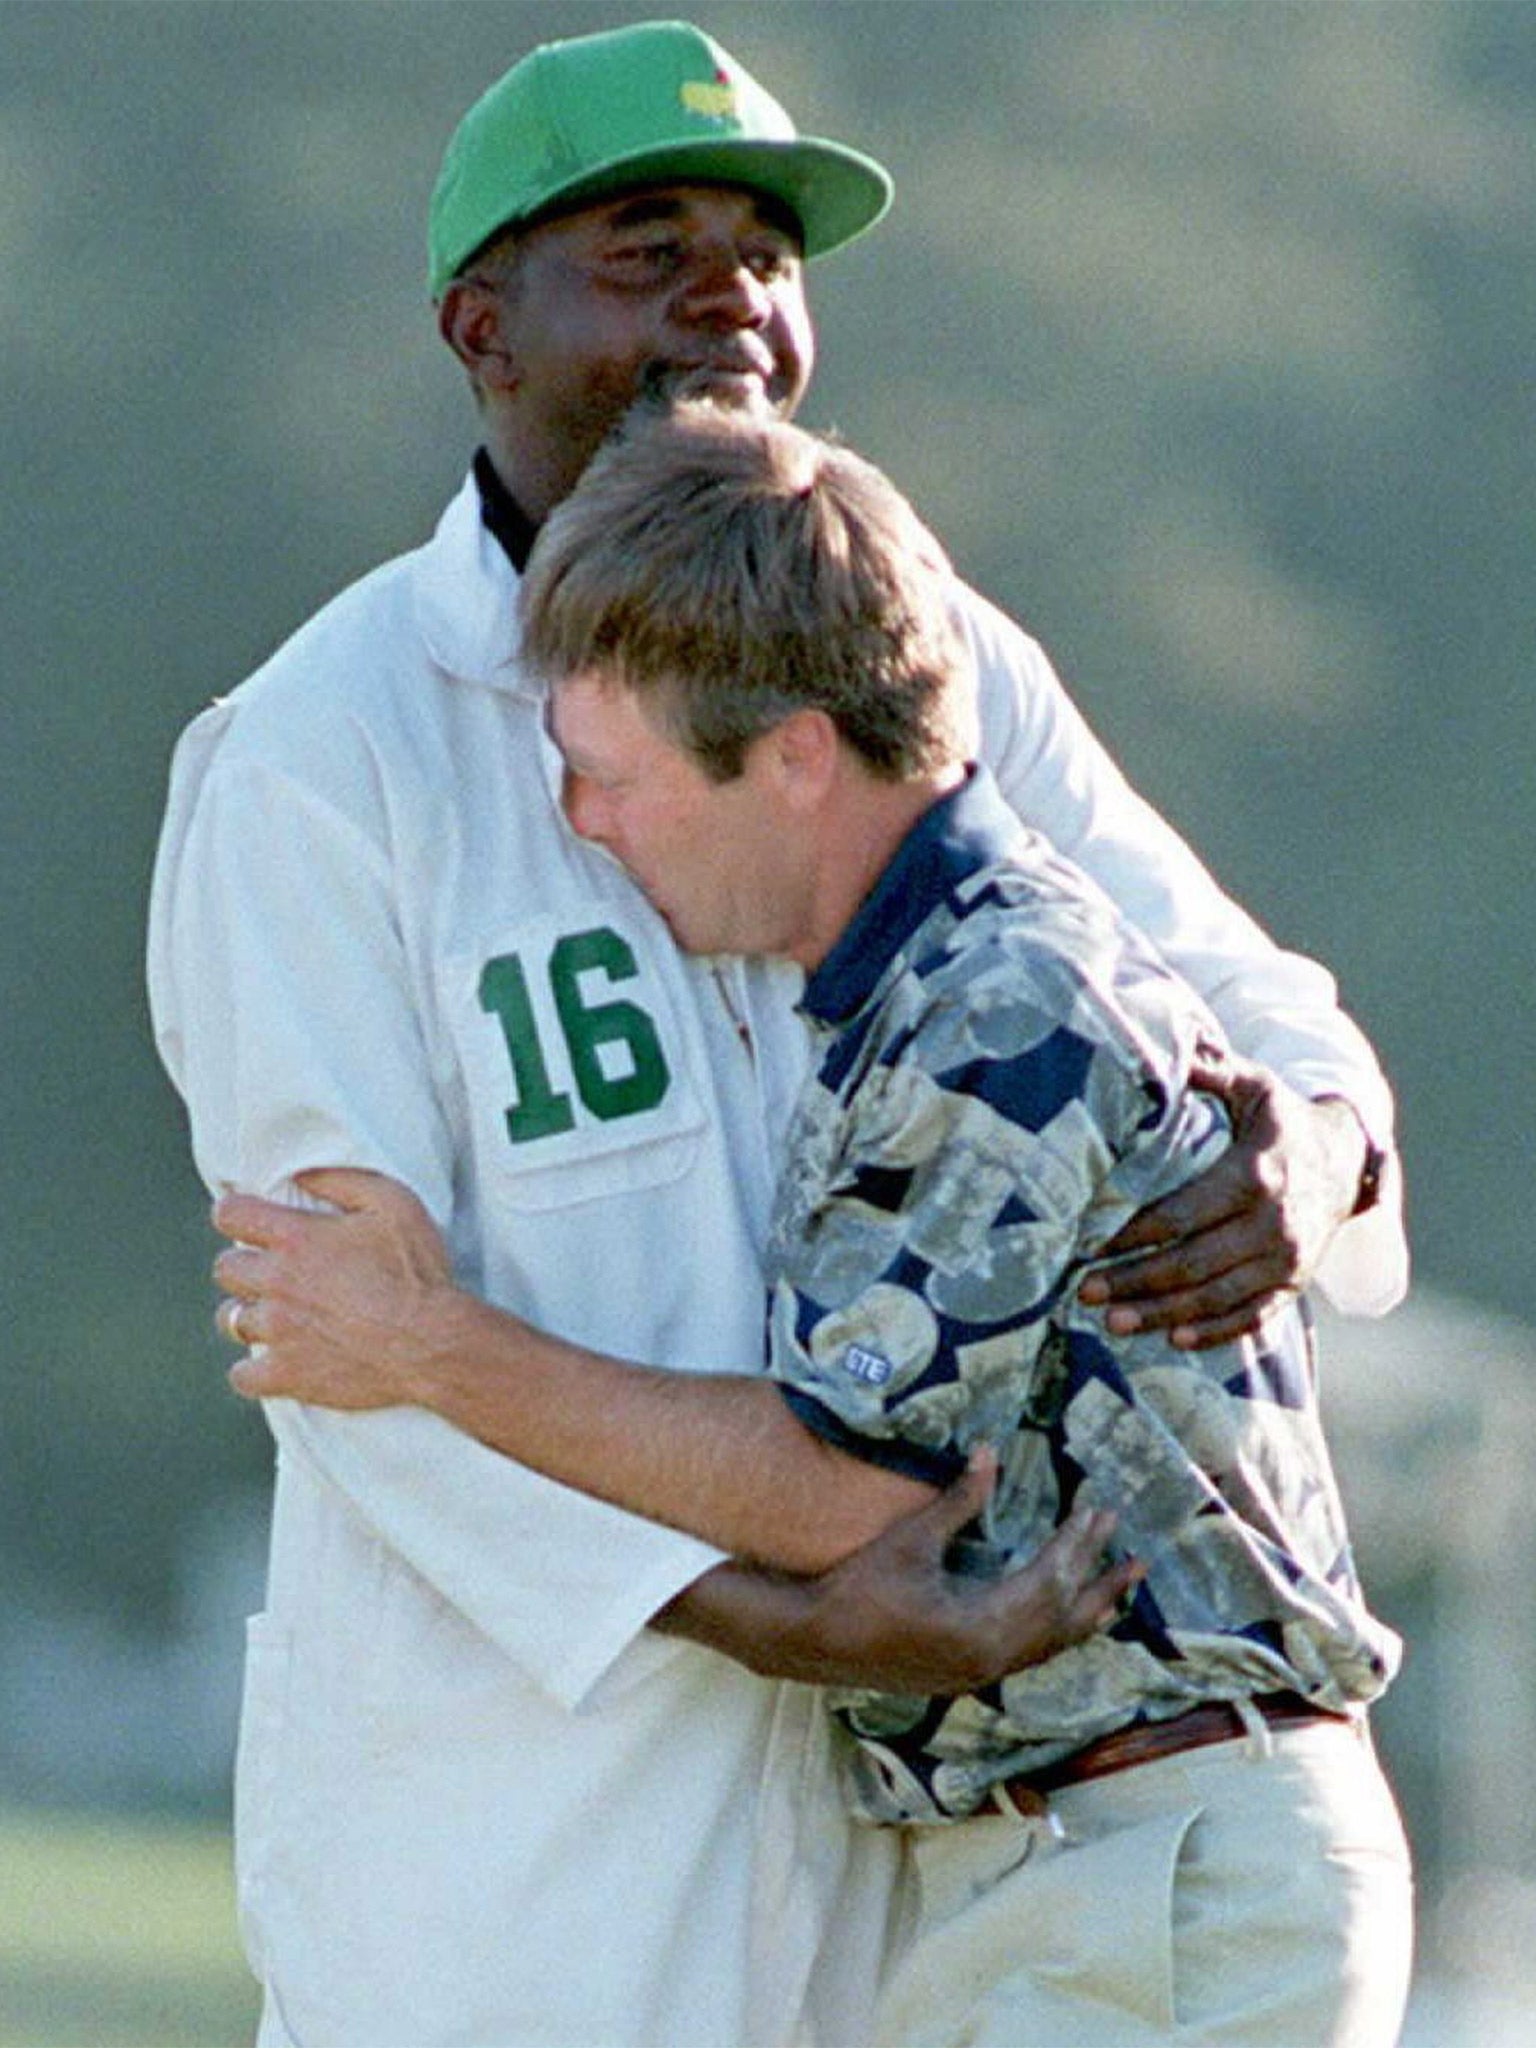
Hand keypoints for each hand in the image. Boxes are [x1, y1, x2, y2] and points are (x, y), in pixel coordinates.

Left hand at [212, 1168, 454, 1406]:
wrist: (433, 1344)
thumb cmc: (417, 1273)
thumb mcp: (394, 1204)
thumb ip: (342, 1180)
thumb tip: (300, 1174)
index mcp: (296, 1238)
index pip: (231, 1215)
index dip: (235, 1213)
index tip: (247, 1220)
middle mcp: (277, 1283)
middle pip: (226, 1268)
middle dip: (244, 1264)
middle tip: (272, 1270)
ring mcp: (278, 1333)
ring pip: (230, 1320)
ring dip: (249, 1314)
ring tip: (275, 1316)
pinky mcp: (287, 1375)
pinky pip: (242, 1376)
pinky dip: (252, 1370)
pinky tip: (272, 1362)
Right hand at [666, 1451, 1140, 1694]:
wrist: (816, 1642)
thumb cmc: (860, 1587)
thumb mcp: (911, 1539)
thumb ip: (958, 1501)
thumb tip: (990, 1452)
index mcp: (981, 1626)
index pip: (1046, 1580)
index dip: (1075, 1545)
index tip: (1098, 1513)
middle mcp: (991, 1658)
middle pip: (1062, 1619)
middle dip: (1098, 1582)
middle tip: (1133, 1554)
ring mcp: (981, 1673)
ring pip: (1051, 1646)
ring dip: (1087, 1613)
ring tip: (1120, 1591)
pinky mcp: (969, 1675)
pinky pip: (1031, 1656)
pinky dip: (1058, 1634)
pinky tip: (1069, 1622)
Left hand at [1078, 1051, 1367, 1349]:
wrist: (1348, 1161)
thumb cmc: (1283, 1120)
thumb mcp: (1254, 1085)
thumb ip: (1211, 1069)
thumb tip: (1170, 1046)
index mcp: (1256, 1174)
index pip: (1184, 1213)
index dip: (1134, 1233)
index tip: (1089, 1243)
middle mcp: (1275, 1224)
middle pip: (1194, 1263)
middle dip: (1135, 1280)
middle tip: (1084, 1291)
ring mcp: (1288, 1260)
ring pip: (1217, 1298)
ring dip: (1162, 1314)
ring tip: (1112, 1322)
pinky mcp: (1294, 1284)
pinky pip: (1253, 1317)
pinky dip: (1215, 1332)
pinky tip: (1174, 1339)